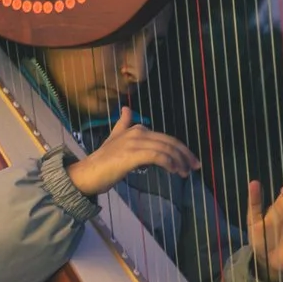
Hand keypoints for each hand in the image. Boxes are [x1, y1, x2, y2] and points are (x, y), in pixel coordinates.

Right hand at [69, 107, 195, 197]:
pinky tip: (175, 171)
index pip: (165, 137)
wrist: (87, 173)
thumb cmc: (102, 161)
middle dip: (185, 155)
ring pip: (166, 149)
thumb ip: (123, 124)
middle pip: (169, 142)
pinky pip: (157, 157)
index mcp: (135, 128)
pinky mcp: (132, 155)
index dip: (181, 148)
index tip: (189, 161)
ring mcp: (134, 143)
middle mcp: (137, 132)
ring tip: (186, 173)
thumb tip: (126, 108)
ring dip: (180, 161)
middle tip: (195, 167)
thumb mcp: (114, 139)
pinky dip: (169, 163)